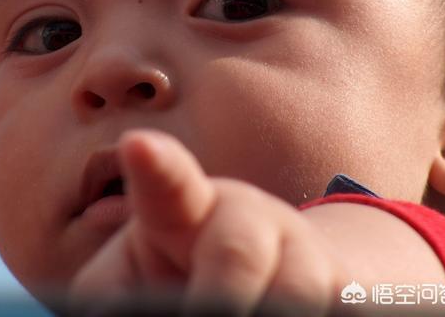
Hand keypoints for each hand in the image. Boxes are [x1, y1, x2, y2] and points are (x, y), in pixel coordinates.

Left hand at [69, 129, 348, 315]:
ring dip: (267, 311)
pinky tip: (315, 309)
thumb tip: (100, 311)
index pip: (168, 184)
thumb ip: (114, 291)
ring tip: (250, 310)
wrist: (272, 274)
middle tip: (192, 315)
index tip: (136, 144)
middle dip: (218, 296)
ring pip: (296, 287)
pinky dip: (322, 312)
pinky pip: (344, 304)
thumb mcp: (133, 278)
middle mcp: (243, 218)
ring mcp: (298, 248)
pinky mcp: (343, 282)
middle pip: (236, 252)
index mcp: (180, 211)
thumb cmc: (180, 270)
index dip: (156, 166)